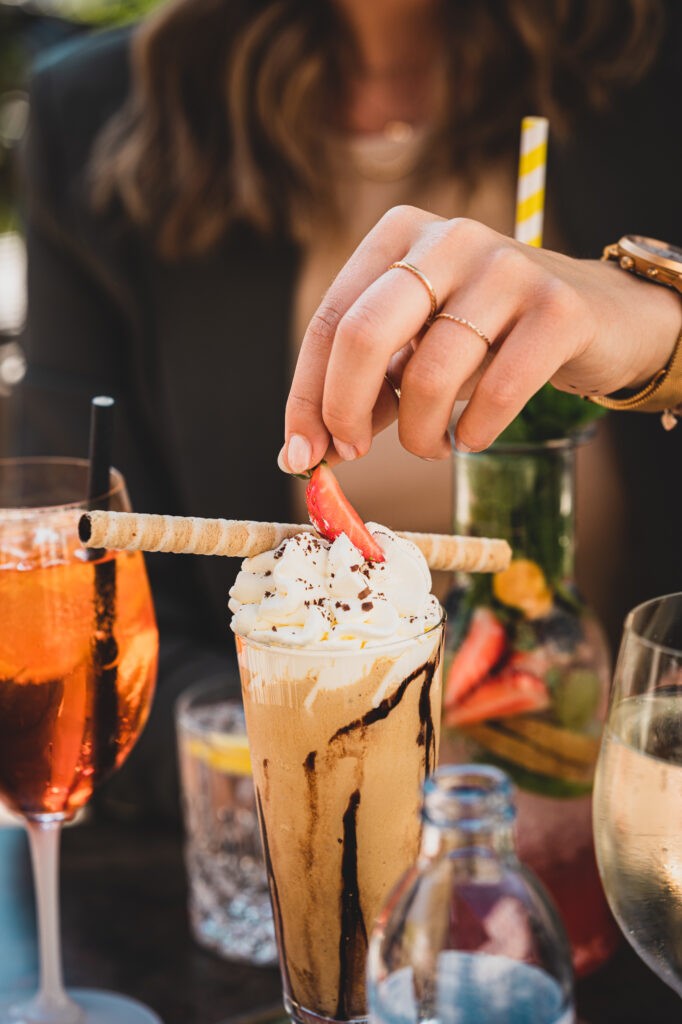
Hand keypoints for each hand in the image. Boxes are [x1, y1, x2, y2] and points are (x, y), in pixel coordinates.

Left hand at [280, 207, 680, 471]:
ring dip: (419, 434)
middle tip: (352, 454)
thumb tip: (305, 451)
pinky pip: (495, 392)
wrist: (600, 315)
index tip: (301, 454)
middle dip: (343, 411)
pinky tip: (473, 436)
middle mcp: (449, 239)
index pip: (331, 321)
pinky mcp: (557, 308)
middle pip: (363, 335)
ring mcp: (507, 268)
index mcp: (400, 236)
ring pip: (429, 374)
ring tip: (433, 446)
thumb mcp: (419, 348)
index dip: (307, 396)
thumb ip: (366, 386)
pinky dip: (474, 432)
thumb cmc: (491, 335)